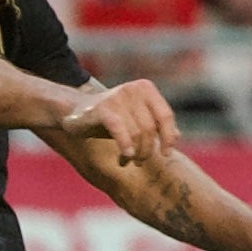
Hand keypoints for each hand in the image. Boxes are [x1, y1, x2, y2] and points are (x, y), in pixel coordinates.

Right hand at [55, 76, 179, 168]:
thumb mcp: (135, 117)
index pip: (165, 116)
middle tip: (139, 162)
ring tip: (127, 160)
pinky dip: (126, 147)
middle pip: (150, 128)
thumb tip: (177, 136)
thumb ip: (154, 124)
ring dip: (135, 153)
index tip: (166, 154)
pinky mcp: (103, 109)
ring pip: (137, 133)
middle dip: (147, 149)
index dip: (169, 137)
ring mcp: (118, 97)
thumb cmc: (109, 117)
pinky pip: (121, 131)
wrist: (74, 111)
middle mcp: (133, 89)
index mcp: (145, 88)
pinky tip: (125, 158)